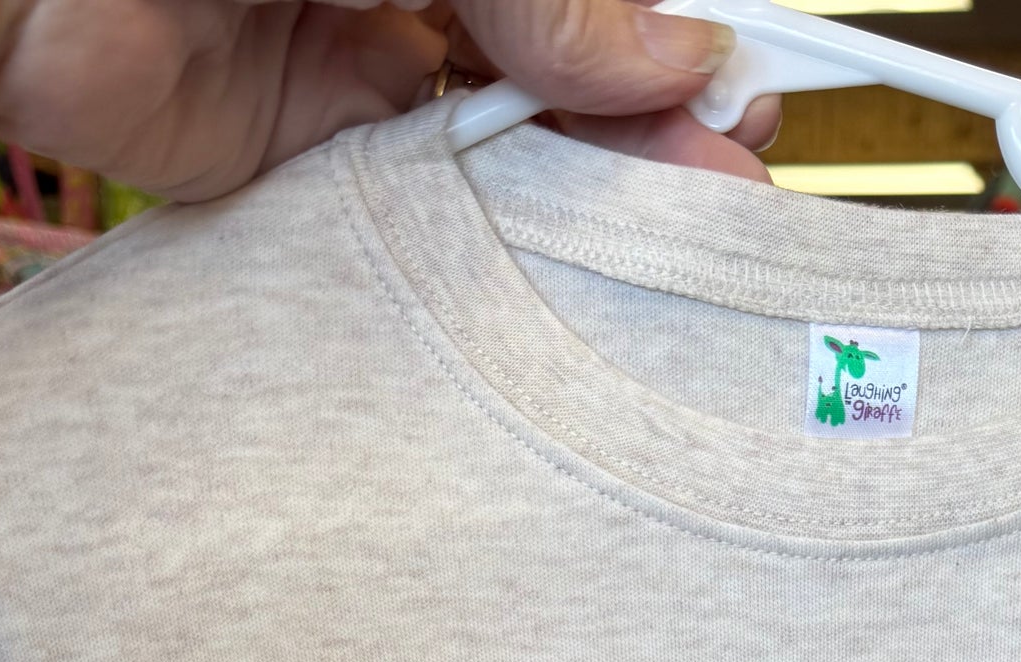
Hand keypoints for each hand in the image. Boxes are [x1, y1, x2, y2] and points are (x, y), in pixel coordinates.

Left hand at [0, 0, 775, 196]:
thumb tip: (672, 52)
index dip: (659, 31)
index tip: (733, 87)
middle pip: (549, 53)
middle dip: (640, 119)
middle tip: (722, 190)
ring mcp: (340, 45)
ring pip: (495, 131)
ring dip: (583, 188)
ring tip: (669, 243)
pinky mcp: (287, 146)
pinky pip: (411, 198)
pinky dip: (483, 232)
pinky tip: (560, 270)